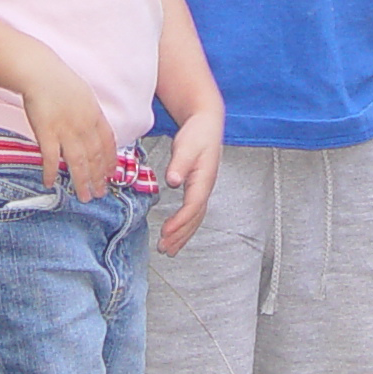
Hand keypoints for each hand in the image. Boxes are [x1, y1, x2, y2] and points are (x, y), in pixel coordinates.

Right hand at [20, 57, 115, 198]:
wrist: (40, 72)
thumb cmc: (60, 80)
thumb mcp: (84, 95)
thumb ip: (90, 114)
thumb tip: (94, 128)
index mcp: (95, 115)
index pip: (108, 144)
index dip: (110, 162)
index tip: (111, 175)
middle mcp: (84, 126)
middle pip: (95, 158)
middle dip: (98, 179)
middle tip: (100, 194)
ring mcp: (66, 130)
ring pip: (78, 163)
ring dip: (81, 182)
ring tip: (83, 196)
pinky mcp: (46, 133)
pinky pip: (50, 158)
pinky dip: (50, 172)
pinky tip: (50, 183)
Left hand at [158, 109, 223, 254]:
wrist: (207, 124)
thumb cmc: (198, 133)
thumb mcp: (186, 145)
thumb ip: (179, 163)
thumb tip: (174, 180)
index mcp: (203, 179)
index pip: (192, 207)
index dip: (180, 221)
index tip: (166, 232)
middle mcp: (205, 188)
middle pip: (194, 218)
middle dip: (180, 235)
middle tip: (164, 249)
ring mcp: (203, 189)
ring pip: (195, 219)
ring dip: (182, 235)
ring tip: (169, 249)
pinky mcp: (198, 188)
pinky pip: (192, 213)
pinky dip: (184, 226)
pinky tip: (176, 234)